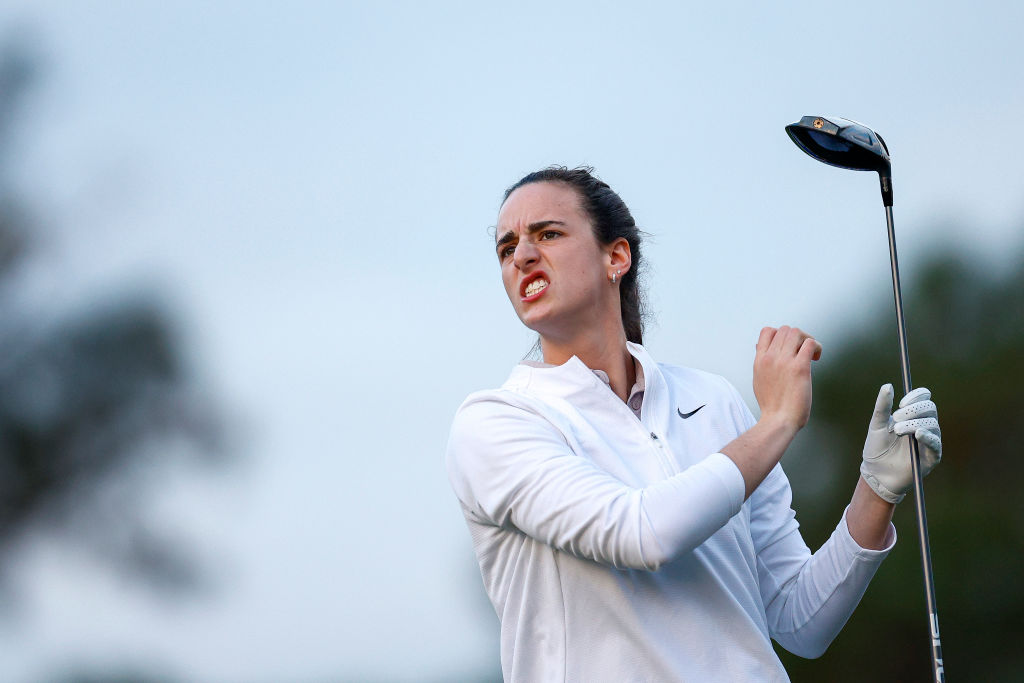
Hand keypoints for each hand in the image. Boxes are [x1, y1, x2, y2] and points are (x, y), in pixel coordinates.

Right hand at [752, 326, 821, 430]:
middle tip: (803, 351)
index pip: (767, 331)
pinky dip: (816, 346)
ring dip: (807, 339)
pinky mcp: (799, 368)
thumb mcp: (758, 379)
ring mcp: (784, 362)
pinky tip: (816, 358)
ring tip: (811, 354)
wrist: (778, 421)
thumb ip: (761, 363)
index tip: (788, 348)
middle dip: (797, 337)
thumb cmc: (772, 405)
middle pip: (785, 329)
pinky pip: (810, 343)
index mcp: (760, 360)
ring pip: (797, 332)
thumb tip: (761, 348)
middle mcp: (770, 358)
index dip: (780, 335)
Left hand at [860, 384, 941, 503]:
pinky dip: (927, 436)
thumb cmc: (876, 448)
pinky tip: (917, 434)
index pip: (924, 398)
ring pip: (932, 423)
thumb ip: (883, 406)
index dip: (916, 396)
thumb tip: (887, 385)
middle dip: (913, 410)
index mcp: (912, 415)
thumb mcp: (876, 424)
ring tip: (897, 431)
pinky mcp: (932, 455)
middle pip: (930, 408)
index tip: (901, 403)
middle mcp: (924, 425)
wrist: (876, 473)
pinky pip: (935, 442)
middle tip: (897, 418)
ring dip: (914, 424)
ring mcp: (929, 440)